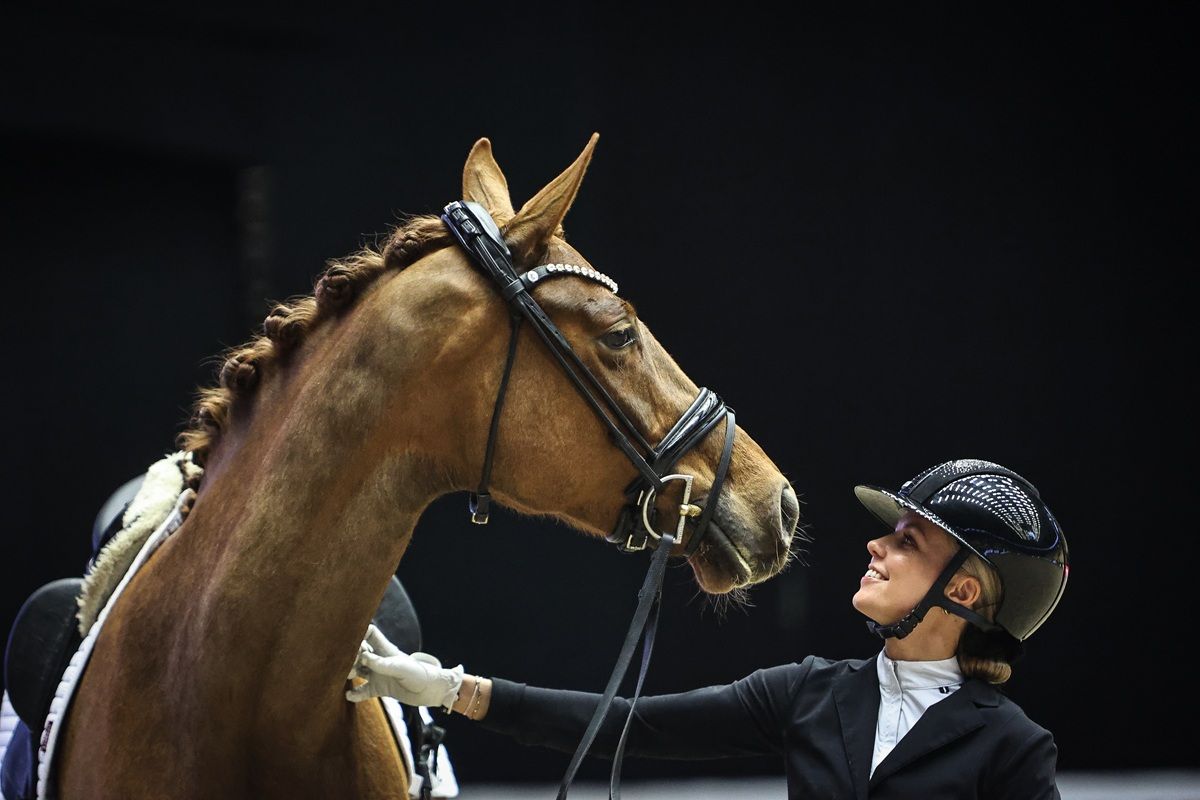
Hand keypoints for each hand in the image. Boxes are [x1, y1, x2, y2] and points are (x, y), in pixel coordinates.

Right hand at [346, 623, 463, 710]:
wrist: (431, 690)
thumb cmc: (419, 674)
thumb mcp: (401, 667)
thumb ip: (381, 663)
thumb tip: (362, 658)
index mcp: (386, 650)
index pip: (369, 633)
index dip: (358, 633)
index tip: (351, 641)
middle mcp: (379, 661)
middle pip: (359, 652)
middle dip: (350, 655)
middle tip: (349, 663)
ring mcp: (378, 674)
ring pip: (358, 670)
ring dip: (350, 672)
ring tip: (349, 676)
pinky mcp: (379, 689)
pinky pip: (363, 690)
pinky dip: (355, 694)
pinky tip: (349, 696)